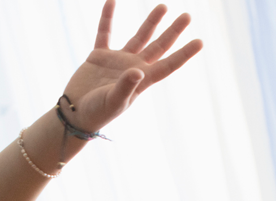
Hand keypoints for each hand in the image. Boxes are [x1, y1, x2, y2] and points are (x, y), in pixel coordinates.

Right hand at [62, 1, 202, 134]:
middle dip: (173, 31)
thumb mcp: (112, 101)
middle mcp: (133, 67)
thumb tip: (137, 71)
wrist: (76, 114)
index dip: (184, 54)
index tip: (200, 42)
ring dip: (151, 22)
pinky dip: (107, 18)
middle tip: (187, 16)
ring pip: (140, 37)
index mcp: (142, 80)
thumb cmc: (97, 113)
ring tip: (163, 6)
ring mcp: (117, 61)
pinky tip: (111, 1)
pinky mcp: (100, 56)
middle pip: (159, 46)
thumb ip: (125, 87)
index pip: (168, 64)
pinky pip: (104, 33)